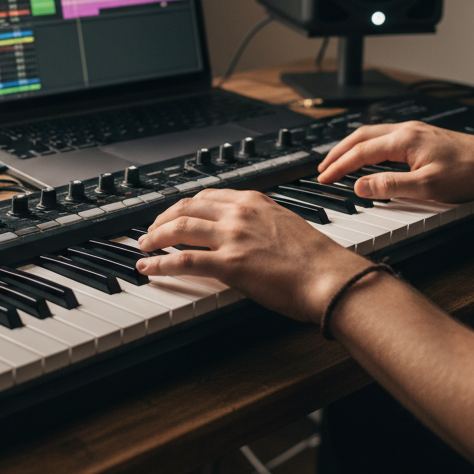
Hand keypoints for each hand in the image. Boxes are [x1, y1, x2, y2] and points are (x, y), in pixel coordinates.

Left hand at [135, 188, 370, 322]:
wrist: (330, 277)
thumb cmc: (316, 259)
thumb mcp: (285, 224)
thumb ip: (260, 223)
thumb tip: (245, 234)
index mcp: (253, 201)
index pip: (207, 196)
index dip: (184, 206)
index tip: (174, 215)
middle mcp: (239, 213)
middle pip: (186, 207)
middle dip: (162, 218)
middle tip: (151, 231)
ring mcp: (232, 237)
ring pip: (178, 228)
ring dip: (155, 237)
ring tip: (144, 246)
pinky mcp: (229, 264)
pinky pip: (183, 260)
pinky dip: (160, 263)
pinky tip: (149, 268)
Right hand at [316, 121, 473, 202]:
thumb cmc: (470, 173)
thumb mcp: (427, 187)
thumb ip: (390, 187)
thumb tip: (360, 186)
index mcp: (404, 140)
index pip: (360, 152)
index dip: (339, 166)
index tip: (324, 178)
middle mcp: (407, 130)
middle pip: (361, 136)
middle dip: (338, 152)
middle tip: (323, 168)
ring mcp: (416, 131)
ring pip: (373, 134)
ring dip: (352, 147)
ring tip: (340, 161)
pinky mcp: (424, 136)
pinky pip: (386, 137)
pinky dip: (369, 146)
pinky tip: (371, 155)